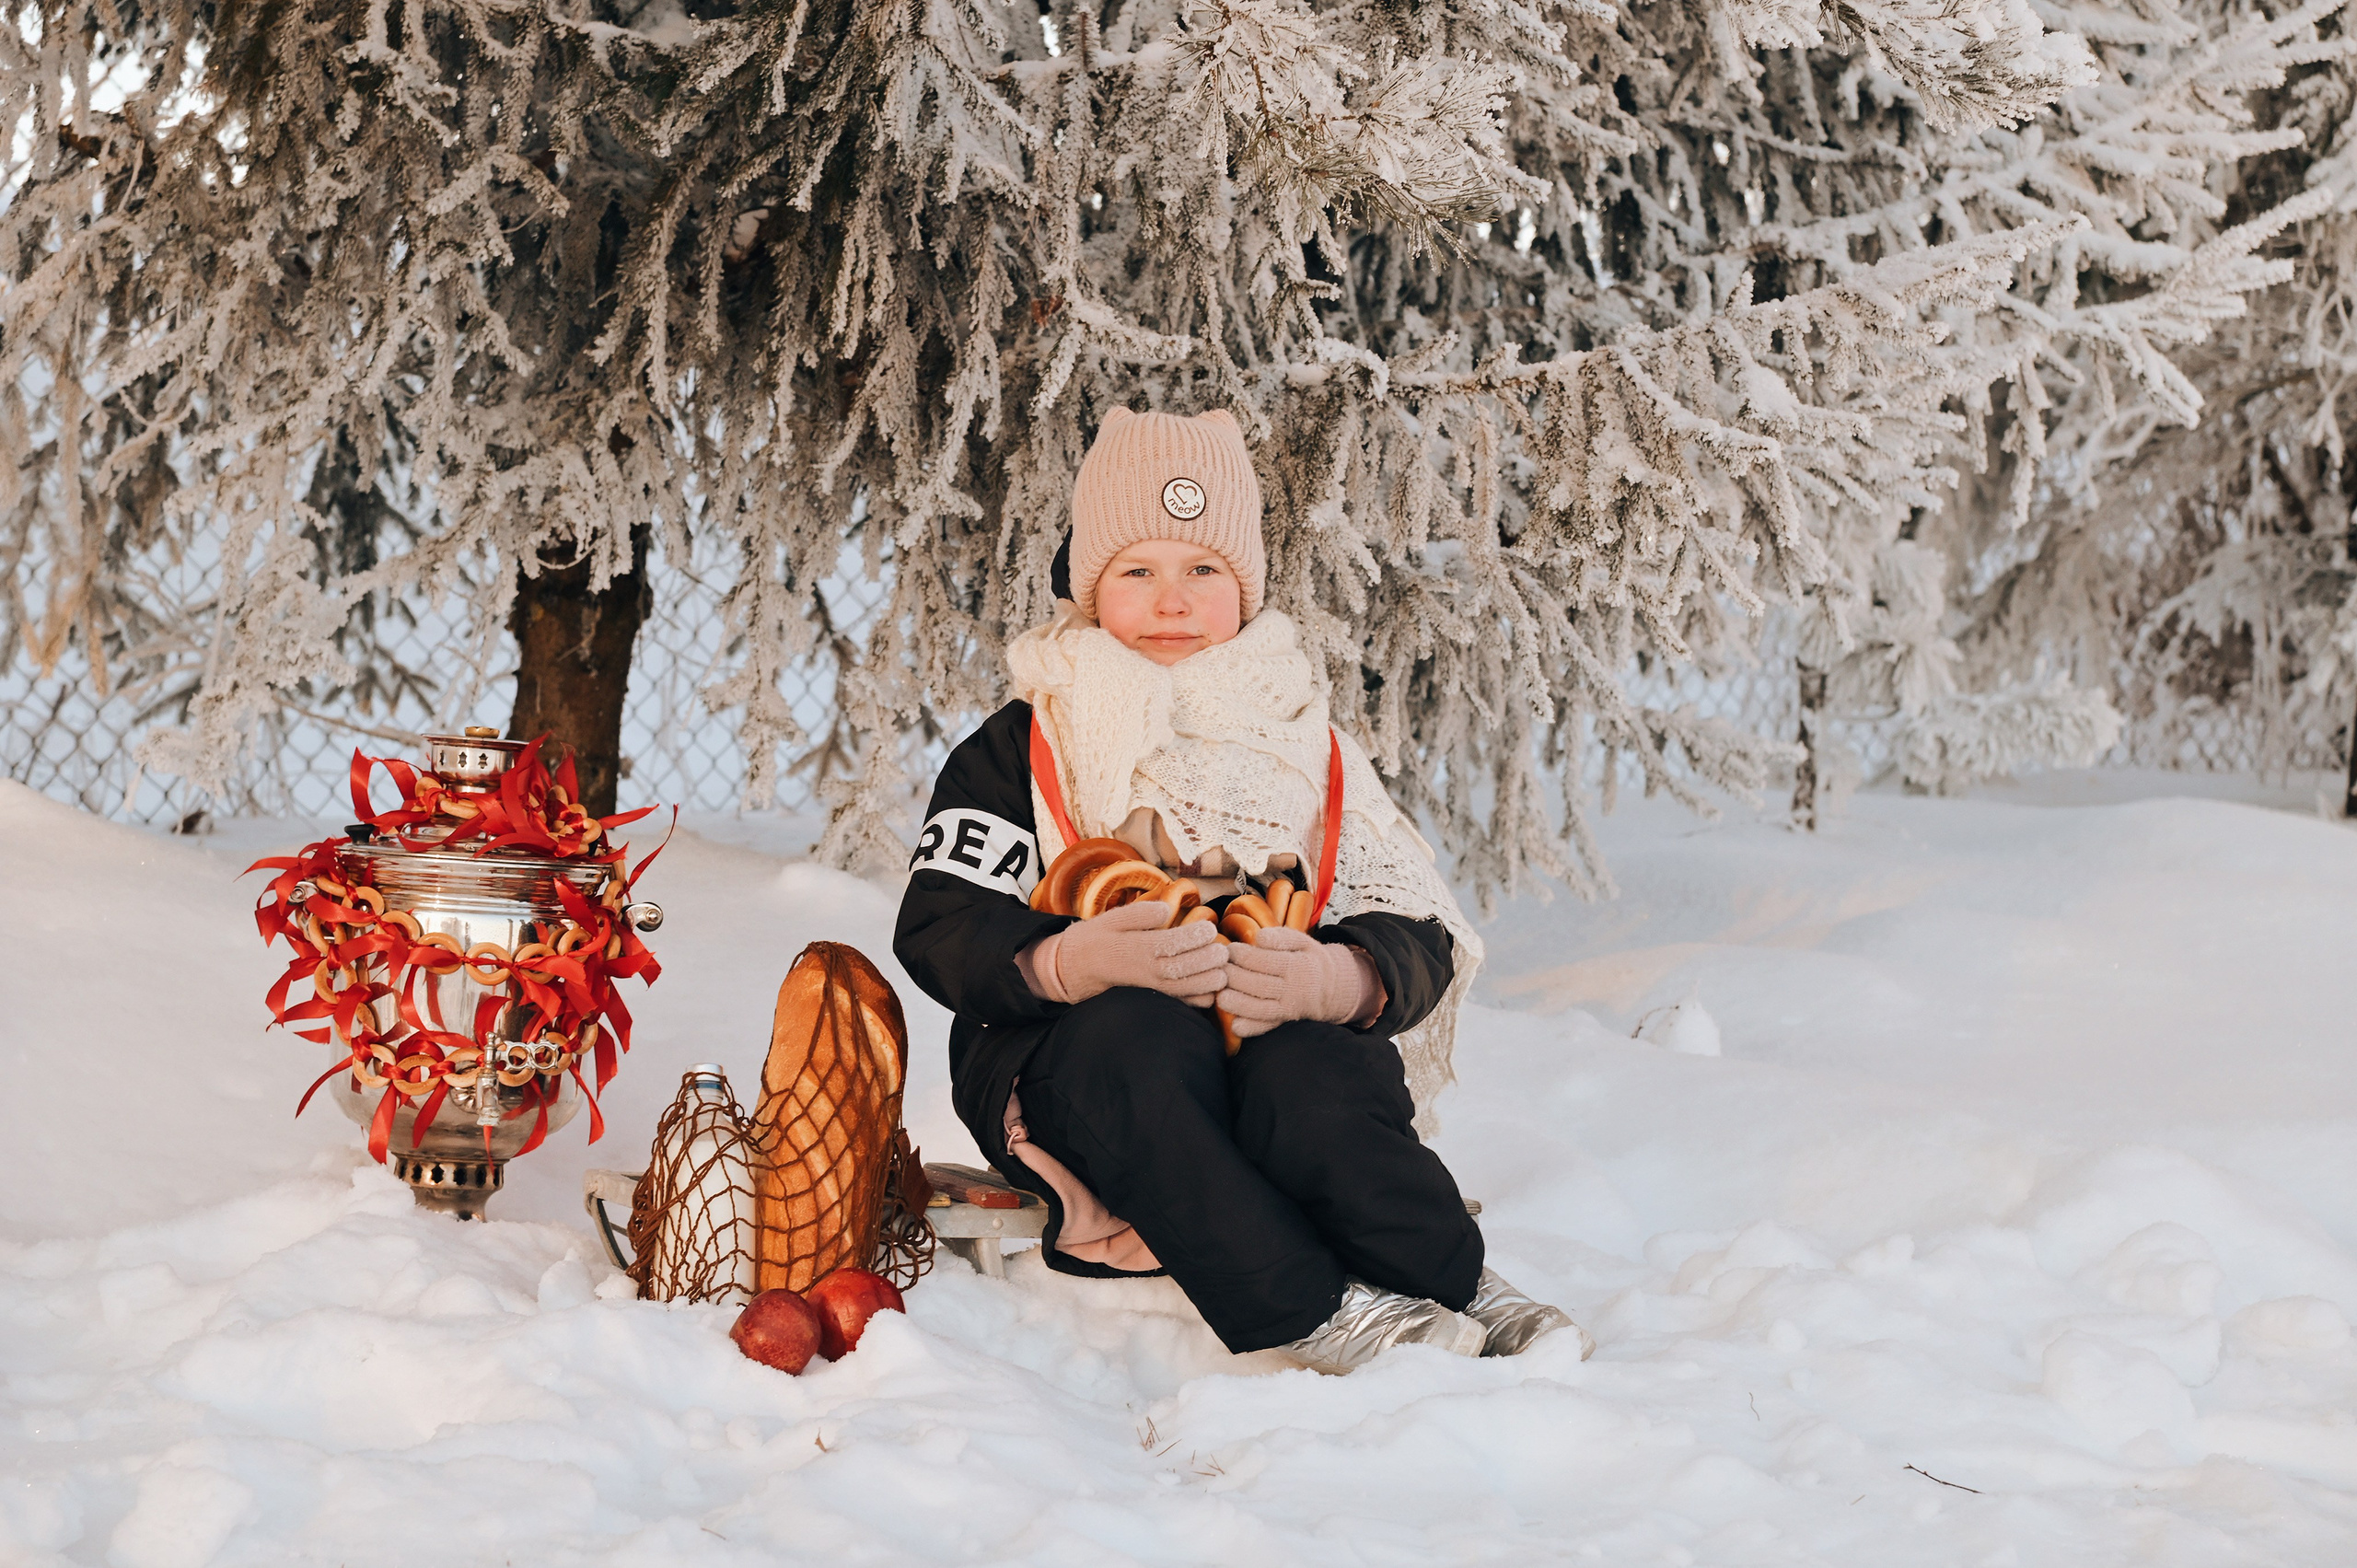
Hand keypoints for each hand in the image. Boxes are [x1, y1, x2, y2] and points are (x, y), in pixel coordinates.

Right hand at [1024, 900, 1228, 1006]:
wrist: (1075, 969)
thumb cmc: (1097, 939)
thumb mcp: (1111, 918)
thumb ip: (1139, 914)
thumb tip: (1165, 909)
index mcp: (1137, 947)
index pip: (1172, 944)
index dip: (1195, 937)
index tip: (1208, 929)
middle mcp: (1146, 970)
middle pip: (1184, 968)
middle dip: (1208, 960)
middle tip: (1223, 950)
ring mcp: (1150, 987)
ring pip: (1185, 989)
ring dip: (1209, 980)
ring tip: (1222, 968)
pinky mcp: (1153, 997)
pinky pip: (1179, 1003)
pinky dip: (1199, 999)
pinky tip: (1212, 988)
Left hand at [1218, 926, 1381, 1038]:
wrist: (1331, 988)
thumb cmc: (1308, 959)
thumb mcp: (1303, 941)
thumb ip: (1282, 937)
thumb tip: (1259, 938)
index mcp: (1298, 966)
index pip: (1265, 960)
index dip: (1242, 955)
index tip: (1228, 949)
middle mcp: (1294, 989)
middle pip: (1259, 985)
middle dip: (1234, 977)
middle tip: (1218, 969)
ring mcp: (1289, 1008)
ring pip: (1261, 1008)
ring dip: (1238, 1004)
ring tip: (1220, 995)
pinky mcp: (1283, 1021)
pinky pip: (1267, 1027)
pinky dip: (1251, 1028)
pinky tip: (1236, 1026)